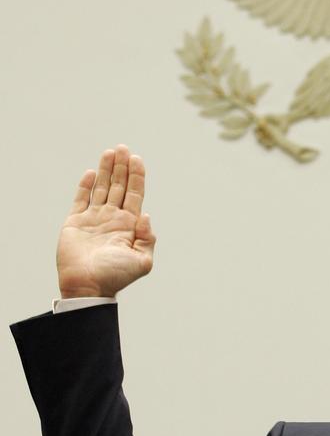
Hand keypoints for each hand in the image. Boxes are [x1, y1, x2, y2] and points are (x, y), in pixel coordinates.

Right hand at [56, 145, 155, 297]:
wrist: (87, 287)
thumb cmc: (115, 276)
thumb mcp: (142, 261)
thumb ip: (148, 238)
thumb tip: (145, 215)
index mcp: (129, 225)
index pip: (134, 194)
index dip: (136, 176)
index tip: (136, 158)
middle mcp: (112, 218)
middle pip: (119, 186)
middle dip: (122, 167)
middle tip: (123, 148)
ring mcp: (94, 219)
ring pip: (102, 188)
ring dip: (106, 170)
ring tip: (110, 152)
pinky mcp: (75, 222)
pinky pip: (81, 199)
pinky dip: (86, 185)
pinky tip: (92, 172)